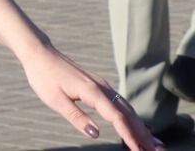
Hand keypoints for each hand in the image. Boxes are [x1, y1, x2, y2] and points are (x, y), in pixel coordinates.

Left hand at [19, 42, 158, 148]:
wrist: (40, 53)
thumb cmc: (43, 76)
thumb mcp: (55, 100)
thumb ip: (76, 117)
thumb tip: (95, 134)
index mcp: (92, 91)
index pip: (117, 117)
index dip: (129, 135)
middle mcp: (102, 88)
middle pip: (128, 114)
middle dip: (143, 135)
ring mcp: (103, 86)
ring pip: (128, 109)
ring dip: (142, 128)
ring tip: (154, 145)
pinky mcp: (100, 86)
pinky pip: (122, 104)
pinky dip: (133, 118)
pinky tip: (142, 127)